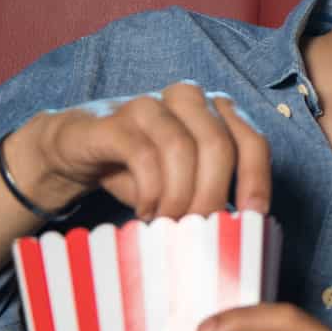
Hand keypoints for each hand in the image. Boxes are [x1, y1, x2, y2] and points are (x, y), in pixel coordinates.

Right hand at [9, 82, 270, 219]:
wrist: (74, 151)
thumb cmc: (139, 168)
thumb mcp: (185, 182)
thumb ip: (214, 194)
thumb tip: (244, 231)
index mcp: (217, 111)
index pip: (252, 142)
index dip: (257, 181)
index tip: (253, 219)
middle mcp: (189, 99)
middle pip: (219, 146)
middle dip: (212, 195)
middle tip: (199, 230)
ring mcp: (151, 104)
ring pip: (182, 149)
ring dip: (179, 196)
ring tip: (169, 222)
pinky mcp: (114, 119)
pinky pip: (144, 154)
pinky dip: (150, 191)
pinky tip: (145, 211)